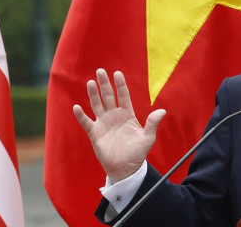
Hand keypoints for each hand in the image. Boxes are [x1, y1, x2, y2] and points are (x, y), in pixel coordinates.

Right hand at [73, 68, 166, 182]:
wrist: (125, 169)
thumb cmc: (137, 153)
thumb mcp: (147, 138)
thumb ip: (152, 124)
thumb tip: (163, 111)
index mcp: (127, 114)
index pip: (123, 96)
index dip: (120, 85)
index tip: (117, 73)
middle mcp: (114, 116)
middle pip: (108, 96)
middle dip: (104, 84)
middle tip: (100, 71)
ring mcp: (103, 123)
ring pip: (97, 105)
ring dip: (93, 94)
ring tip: (90, 83)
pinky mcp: (95, 133)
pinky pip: (86, 122)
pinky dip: (81, 115)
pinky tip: (77, 107)